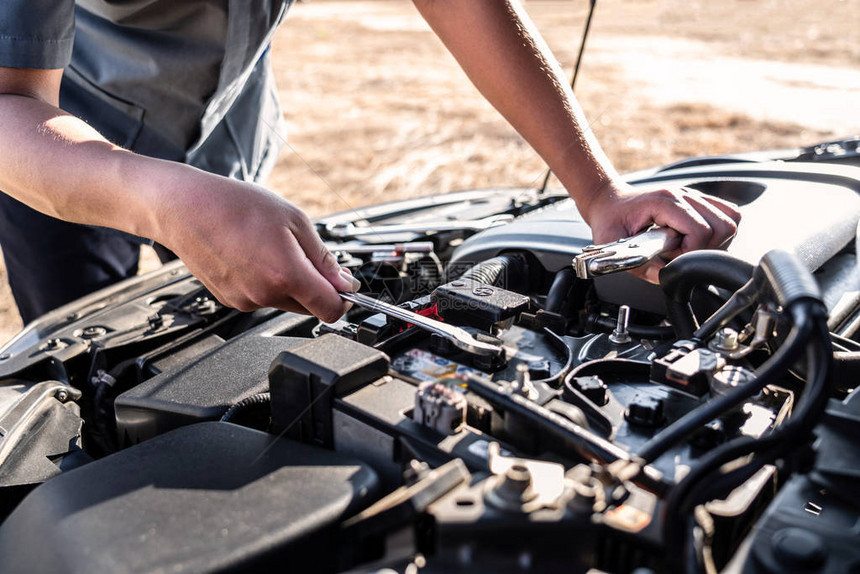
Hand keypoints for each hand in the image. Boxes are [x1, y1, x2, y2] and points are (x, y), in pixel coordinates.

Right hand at [156, 176, 359, 321]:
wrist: (185, 208)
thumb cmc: (236, 206)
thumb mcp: (294, 220)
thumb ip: (324, 257)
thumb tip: (344, 281)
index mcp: (286, 275)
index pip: (331, 310)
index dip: (344, 298)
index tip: (345, 285)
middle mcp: (265, 295)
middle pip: (309, 306)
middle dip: (316, 286)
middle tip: (303, 254)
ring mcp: (245, 301)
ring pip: (285, 302)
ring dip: (289, 283)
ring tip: (270, 249)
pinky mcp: (230, 301)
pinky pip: (262, 298)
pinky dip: (266, 282)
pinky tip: (253, 256)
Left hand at [579, 182, 740, 282]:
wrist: (609, 201)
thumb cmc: (610, 220)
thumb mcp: (613, 244)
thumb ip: (638, 264)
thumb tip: (663, 277)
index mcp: (664, 202)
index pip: (700, 231)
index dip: (690, 253)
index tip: (672, 259)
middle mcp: (684, 195)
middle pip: (723, 226)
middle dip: (706, 249)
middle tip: (681, 255)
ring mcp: (694, 196)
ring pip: (731, 219)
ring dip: (716, 242)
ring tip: (688, 248)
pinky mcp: (699, 201)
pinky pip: (728, 215)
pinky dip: (719, 233)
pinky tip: (696, 241)